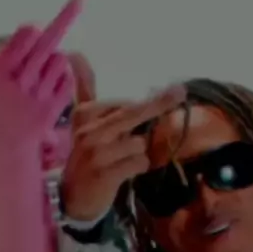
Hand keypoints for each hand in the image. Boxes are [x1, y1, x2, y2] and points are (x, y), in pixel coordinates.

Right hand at [0, 0, 82, 146]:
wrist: (11, 141)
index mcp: (1, 71)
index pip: (27, 34)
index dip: (31, 32)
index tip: (32, 33)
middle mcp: (19, 83)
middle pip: (46, 43)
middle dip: (56, 30)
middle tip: (75, 5)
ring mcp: (38, 97)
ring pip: (60, 60)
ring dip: (56, 60)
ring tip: (44, 73)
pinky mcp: (53, 109)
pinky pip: (68, 80)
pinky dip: (64, 78)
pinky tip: (52, 85)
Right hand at [62, 76, 185, 220]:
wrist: (72, 198)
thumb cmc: (85, 156)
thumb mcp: (82, 122)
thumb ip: (84, 89)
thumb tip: (75, 54)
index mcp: (84, 114)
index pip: (124, 104)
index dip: (144, 107)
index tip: (168, 96)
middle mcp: (89, 131)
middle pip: (133, 113)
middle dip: (159, 103)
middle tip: (180, 91)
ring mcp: (97, 153)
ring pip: (139, 143)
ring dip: (140, 153)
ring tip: (123, 162)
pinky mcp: (106, 174)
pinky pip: (139, 162)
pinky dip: (139, 167)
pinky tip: (126, 172)